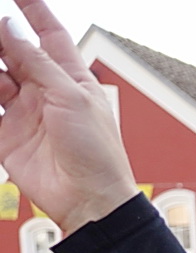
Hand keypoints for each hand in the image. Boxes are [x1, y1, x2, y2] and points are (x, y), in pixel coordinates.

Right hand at [0, 4, 141, 233]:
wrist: (89, 200)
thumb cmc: (97, 154)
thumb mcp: (71, 98)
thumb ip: (38, 62)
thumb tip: (11, 27)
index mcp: (72, 79)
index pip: (48, 32)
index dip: (32, 8)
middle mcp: (46, 91)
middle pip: (13, 51)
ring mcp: (24, 111)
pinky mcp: (6, 133)